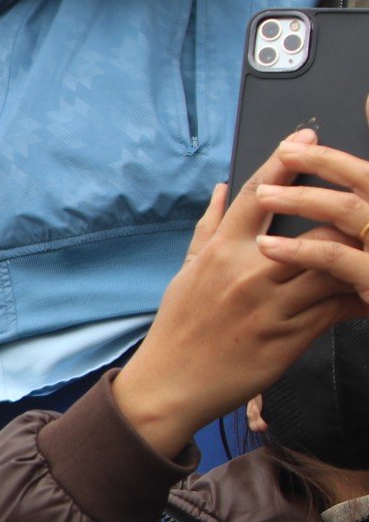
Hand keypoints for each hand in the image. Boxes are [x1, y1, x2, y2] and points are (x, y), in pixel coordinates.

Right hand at [114, 132, 365, 457]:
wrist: (172, 383)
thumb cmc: (179, 327)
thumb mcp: (186, 271)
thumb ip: (208, 227)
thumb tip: (224, 188)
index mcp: (220, 252)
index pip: (258, 195)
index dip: (284, 162)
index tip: (307, 138)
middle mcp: (247, 273)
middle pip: (310, 226)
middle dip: (342, 209)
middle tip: (363, 194)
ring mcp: (271, 305)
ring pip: (330, 265)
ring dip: (359, 253)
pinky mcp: (290, 336)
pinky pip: (336, 307)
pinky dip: (358, 295)